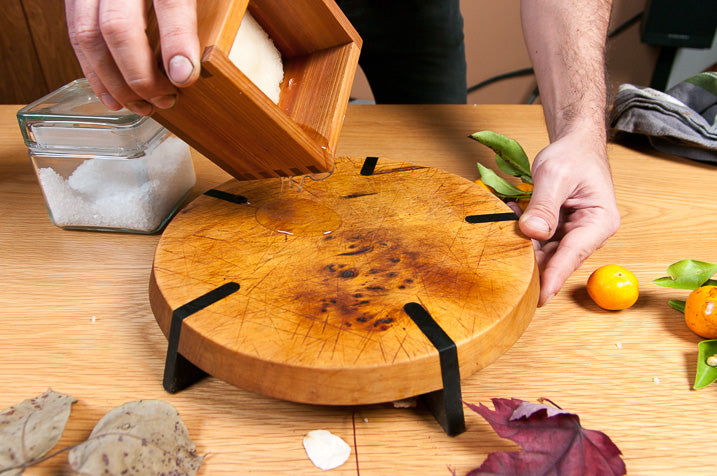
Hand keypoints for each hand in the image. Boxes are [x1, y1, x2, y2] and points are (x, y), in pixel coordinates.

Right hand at [65, 0, 200, 114]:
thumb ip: (205, 11)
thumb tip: (197, 59)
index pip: (169, 3)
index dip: (177, 43)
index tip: (184, 78)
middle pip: (119, 26)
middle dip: (140, 74)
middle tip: (165, 99)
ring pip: (89, 35)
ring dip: (115, 82)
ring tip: (143, 107)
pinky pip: (76, 34)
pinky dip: (93, 72)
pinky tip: (113, 97)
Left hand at [514, 132, 619, 305]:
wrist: (575, 145)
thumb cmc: (573, 156)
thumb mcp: (555, 175)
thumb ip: (544, 205)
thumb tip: (533, 232)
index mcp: (599, 222)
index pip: (573, 254)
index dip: (554, 276)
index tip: (540, 297)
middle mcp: (589, 233)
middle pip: (556, 257)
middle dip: (530, 257)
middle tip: (503, 254)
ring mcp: (573, 234)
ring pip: (544, 252)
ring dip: (523, 243)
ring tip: (508, 222)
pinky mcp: (559, 232)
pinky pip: (537, 242)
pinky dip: (522, 233)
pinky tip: (512, 215)